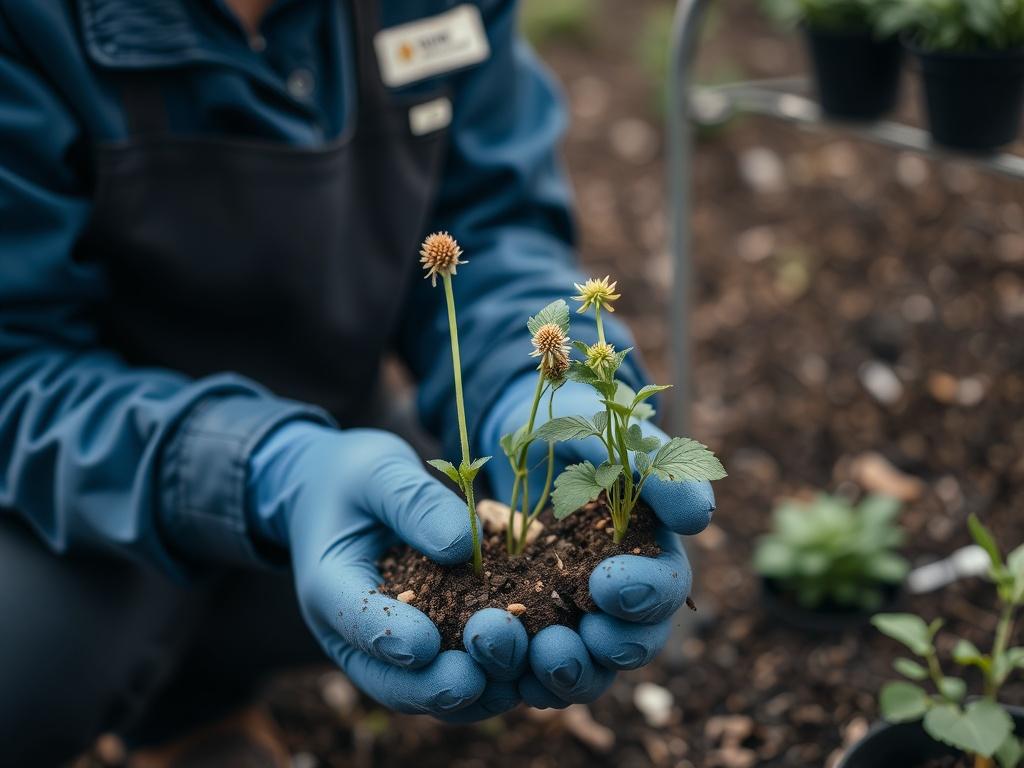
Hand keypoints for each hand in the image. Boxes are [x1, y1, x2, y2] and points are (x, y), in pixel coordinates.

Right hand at [248, 423, 527, 719]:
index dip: (391, 636)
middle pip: (389, 680)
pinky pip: (450, 678)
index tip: (428, 645)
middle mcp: (353, 632)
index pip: (356, 619)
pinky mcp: (421, 649)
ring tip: (516, 684)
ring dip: (469, 697)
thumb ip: (416, 504)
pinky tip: (528, 672)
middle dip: (435, 687)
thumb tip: (466, 546)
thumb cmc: (357, 475)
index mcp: (330, 584)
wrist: (337, 490)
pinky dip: (486, 683)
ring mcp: (386, 649)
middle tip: (480, 681)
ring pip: (425, 692)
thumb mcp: (380, 471)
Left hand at [482, 377, 714, 707]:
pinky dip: (528, 677)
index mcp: (652, 552)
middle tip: (586, 635)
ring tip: (544, 654)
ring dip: (572, 669)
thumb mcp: (619, 434)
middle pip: (636, 642)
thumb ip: (660, 471)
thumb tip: (700, 520)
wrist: (525, 429)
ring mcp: (576, 615)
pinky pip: (537, 668)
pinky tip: (509, 674)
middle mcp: (621, 594)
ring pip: (591, 666)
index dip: (647, 596)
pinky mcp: (534, 625)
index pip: (666, 590)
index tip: (608, 584)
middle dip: (615, 644)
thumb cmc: (585, 424)